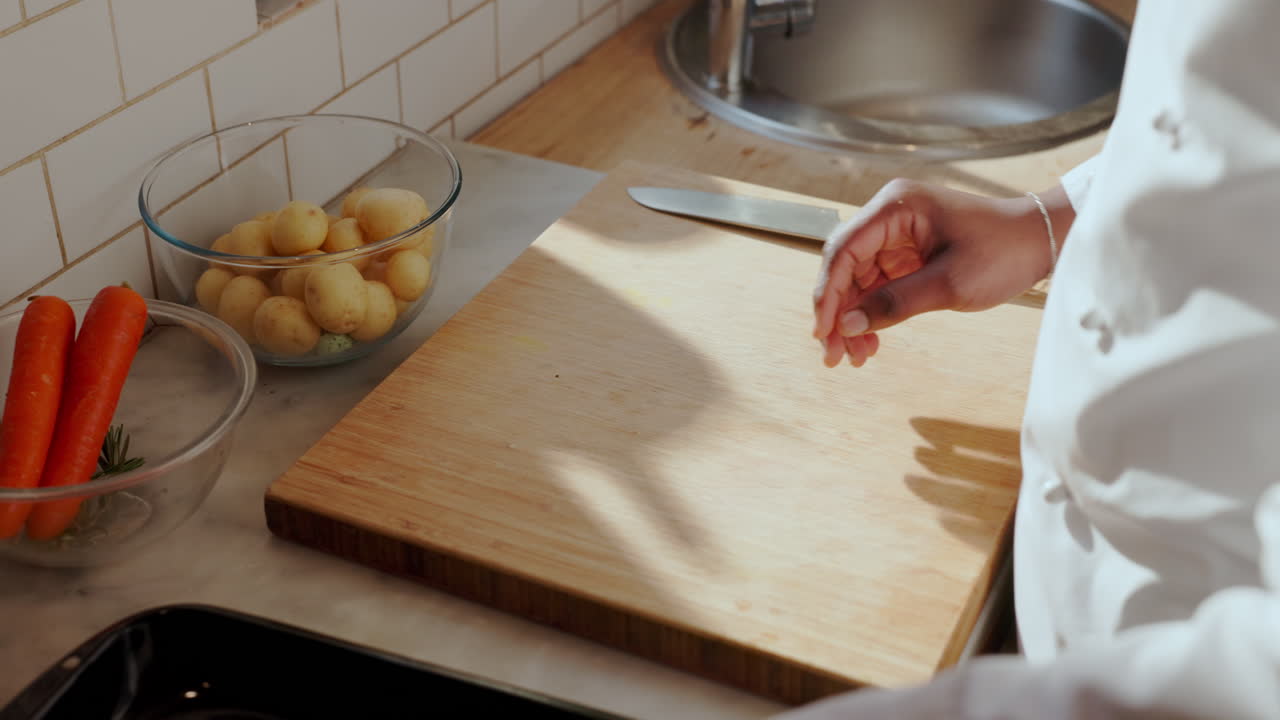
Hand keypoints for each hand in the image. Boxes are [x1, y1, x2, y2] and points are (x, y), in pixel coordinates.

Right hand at [813, 179, 1071, 367]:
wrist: (1043, 240)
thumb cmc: (1004, 251)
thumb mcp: (949, 284)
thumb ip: (893, 304)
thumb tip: (847, 326)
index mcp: (896, 207)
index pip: (843, 250)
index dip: (827, 294)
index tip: (823, 333)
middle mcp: (890, 215)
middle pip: (844, 266)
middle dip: (837, 312)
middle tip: (833, 355)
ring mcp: (898, 235)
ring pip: (857, 280)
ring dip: (853, 318)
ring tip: (855, 357)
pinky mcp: (907, 253)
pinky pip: (877, 285)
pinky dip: (872, 313)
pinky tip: (871, 341)